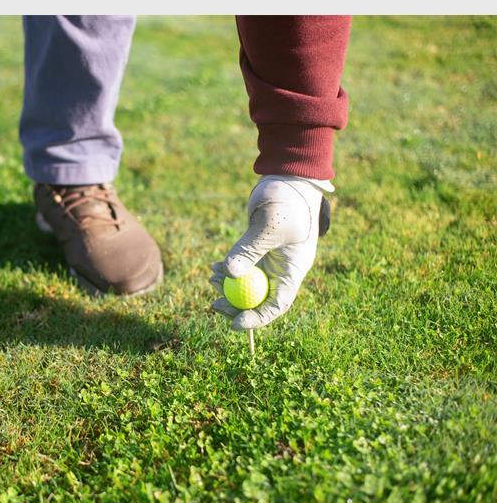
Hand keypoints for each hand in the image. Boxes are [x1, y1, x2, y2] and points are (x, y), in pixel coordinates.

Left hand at [209, 175, 330, 330]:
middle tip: (214, 303)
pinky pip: (241, 268)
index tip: (235, 323)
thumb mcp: (269, 225)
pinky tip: (213, 266)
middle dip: (236, 305)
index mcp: (293, 269)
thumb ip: (249, 250)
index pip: (277, 304)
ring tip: (211, 275)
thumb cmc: (286, 199)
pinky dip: (227, 270)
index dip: (257, 318)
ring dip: (228, 285)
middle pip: (259, 299)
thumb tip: (230, 275)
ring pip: (247, 284)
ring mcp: (270, 260)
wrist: (287, 179)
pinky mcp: (257, 251)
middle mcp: (282, 269)